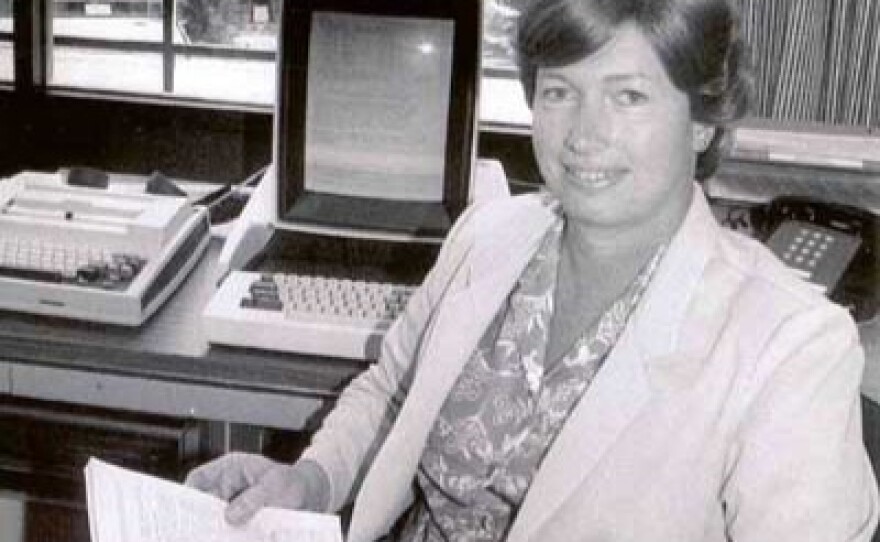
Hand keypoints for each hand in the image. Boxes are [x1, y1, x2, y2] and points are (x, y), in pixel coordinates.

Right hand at [185, 452, 326, 524]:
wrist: (311, 495)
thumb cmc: (293, 483)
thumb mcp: (276, 486)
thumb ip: (253, 499)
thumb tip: (230, 516)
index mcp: (232, 467)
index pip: (199, 478)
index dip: (188, 493)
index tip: (185, 512)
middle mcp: (229, 485)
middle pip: (204, 502)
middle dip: (201, 517)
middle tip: (199, 533)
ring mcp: (234, 503)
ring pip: (215, 518)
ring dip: (216, 529)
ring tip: (216, 536)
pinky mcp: (241, 519)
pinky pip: (228, 528)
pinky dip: (228, 534)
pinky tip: (230, 538)